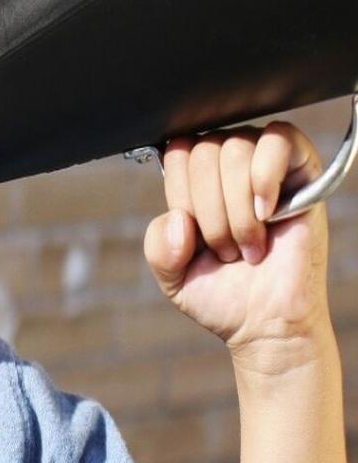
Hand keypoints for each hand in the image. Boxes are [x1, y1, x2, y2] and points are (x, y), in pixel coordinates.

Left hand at [143, 121, 331, 371]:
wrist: (267, 324)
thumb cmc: (223, 293)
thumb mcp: (172, 274)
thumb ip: (158, 246)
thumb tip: (179, 219)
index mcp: (195, 179)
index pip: (176, 151)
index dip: (181, 195)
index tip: (196, 236)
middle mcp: (227, 164)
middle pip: (203, 151)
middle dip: (209, 210)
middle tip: (226, 250)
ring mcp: (264, 163)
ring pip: (234, 148)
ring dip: (236, 208)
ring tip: (248, 245)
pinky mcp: (303, 169)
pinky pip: (278, 138)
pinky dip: (264, 177)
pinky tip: (265, 213)